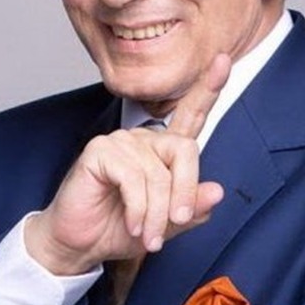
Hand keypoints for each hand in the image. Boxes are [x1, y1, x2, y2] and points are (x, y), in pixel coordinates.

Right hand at [24, 54, 231, 274]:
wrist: (81, 244)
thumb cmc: (119, 228)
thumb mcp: (166, 225)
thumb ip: (193, 209)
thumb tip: (217, 191)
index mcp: (163, 151)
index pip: (191, 116)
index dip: (208, 88)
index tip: (223, 60)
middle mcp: (144, 139)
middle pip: (184, 151)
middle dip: (184, 193)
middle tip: (176, 222)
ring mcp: (120, 142)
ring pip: (158, 174)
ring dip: (156, 213)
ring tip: (148, 236)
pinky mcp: (99, 151)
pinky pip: (133, 178)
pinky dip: (138, 208)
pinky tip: (132, 224)